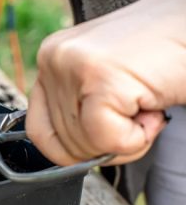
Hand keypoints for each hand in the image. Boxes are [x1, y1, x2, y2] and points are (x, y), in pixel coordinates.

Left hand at [26, 0, 185, 165]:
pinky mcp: (99, 77)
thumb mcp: (107, 79)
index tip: (106, 134)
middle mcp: (54, 58)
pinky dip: (137, 138)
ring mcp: (72, 65)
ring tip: (146, 102)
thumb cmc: (166, 52)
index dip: (75, 148)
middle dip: (107, 143)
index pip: (38, 130)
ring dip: (127, 137)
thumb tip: (66, 153)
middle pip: (62, 143)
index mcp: (52, 57)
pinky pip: (107, 140)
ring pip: (84, 145)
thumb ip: (78, 107)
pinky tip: (152, 108)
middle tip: (139, 112)